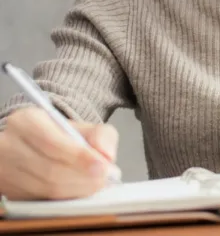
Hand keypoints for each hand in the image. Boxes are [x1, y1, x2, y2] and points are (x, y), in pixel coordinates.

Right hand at [0, 107, 118, 199]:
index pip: (52, 143)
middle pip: (49, 169)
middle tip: (103, 178)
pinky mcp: (9, 190)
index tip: (102, 166)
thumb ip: (102, 135)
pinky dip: (65, 198)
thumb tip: (107, 156)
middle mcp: (9, 145)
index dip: (79, 157)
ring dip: (76, 189)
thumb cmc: (61, 136)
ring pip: (45, 187)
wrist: (37, 146)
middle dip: (82, 177)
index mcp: (26, 122)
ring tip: (95, 184)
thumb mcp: (84, 126)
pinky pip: (41, 199)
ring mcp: (6, 171)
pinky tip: (79, 191)